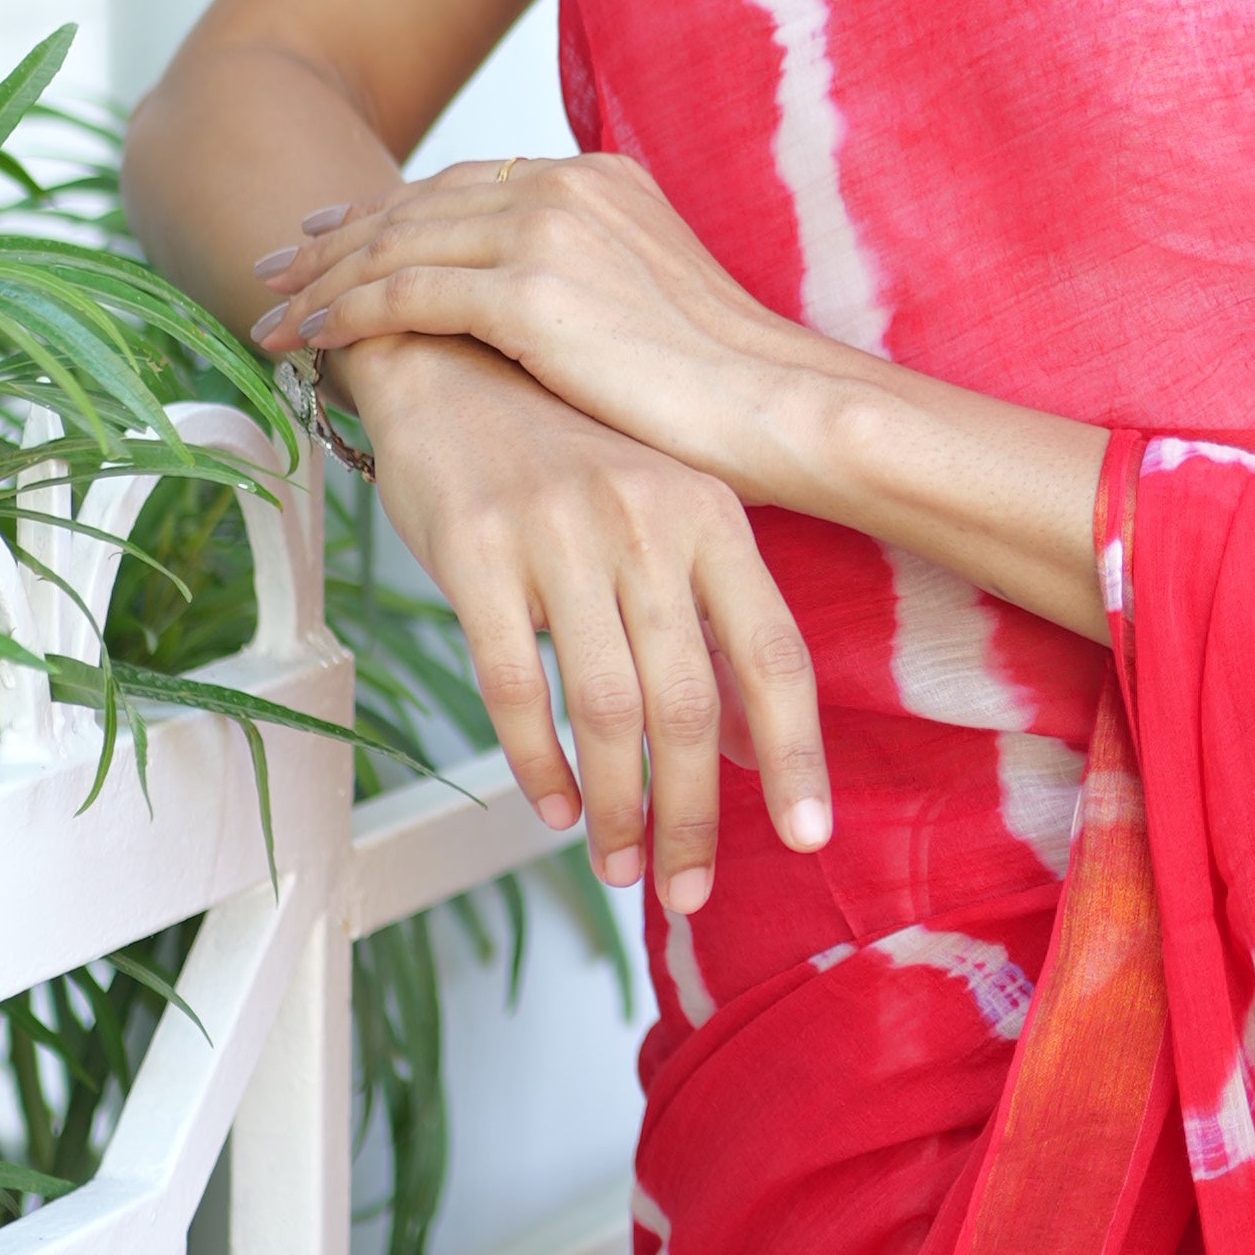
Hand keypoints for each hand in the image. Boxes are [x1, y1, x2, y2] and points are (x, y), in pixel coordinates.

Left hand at [256, 147, 1112, 650]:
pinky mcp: (529, 290)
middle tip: (277, 267)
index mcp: (601, 178)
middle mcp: (567, 187)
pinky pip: (407, 294)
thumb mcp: (659, 301)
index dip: (394, 212)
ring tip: (272, 311)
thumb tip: (546, 312)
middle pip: (420, 204)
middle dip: (340, 238)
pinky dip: (347, 313)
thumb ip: (597, 279)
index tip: (337, 236)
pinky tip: (311, 338)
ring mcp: (546, 231)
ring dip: (324, 279)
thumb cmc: (731, 384)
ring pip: (398, 244)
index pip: (469, 186)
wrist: (780, 403)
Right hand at [339, 336, 826, 917]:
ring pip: (607, 707)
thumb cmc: (563, 458)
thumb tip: (751, 743)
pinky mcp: (477, 551)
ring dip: (618, 805)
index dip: (797, 755)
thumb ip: (706, 613)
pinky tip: (552, 805)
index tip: (807, 838)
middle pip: (691, 702)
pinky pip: (516, 684)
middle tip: (688, 888)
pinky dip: (538, 761)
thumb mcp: (658, 511)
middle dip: (695, 812)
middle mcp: (648, 520)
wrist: (447, 367)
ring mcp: (561, 534)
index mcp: (712, 514)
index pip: (774, 654)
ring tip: (619, 864)